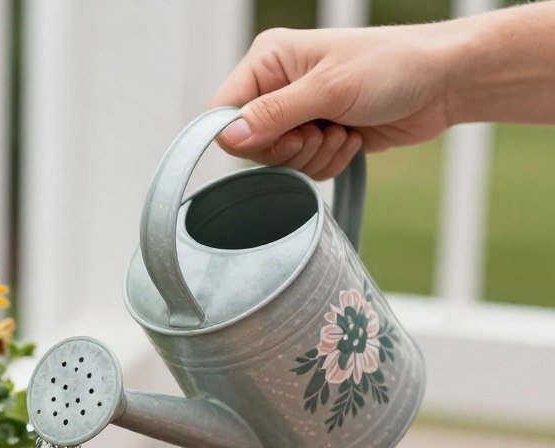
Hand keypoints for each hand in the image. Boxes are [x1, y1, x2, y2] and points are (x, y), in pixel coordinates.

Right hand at [209, 24, 459, 177]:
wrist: (442, 82)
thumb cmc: (391, 66)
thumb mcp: (329, 88)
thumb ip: (274, 113)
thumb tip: (228, 136)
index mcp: (269, 60)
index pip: (223, 109)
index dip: (243, 135)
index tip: (282, 136)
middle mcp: (277, 86)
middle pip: (251, 143)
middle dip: (289, 148)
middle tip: (320, 132)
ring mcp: (298, 112)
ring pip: (279, 161)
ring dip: (313, 156)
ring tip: (343, 131)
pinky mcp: (318, 136)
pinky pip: (304, 168)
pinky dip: (327, 162)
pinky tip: (351, 139)